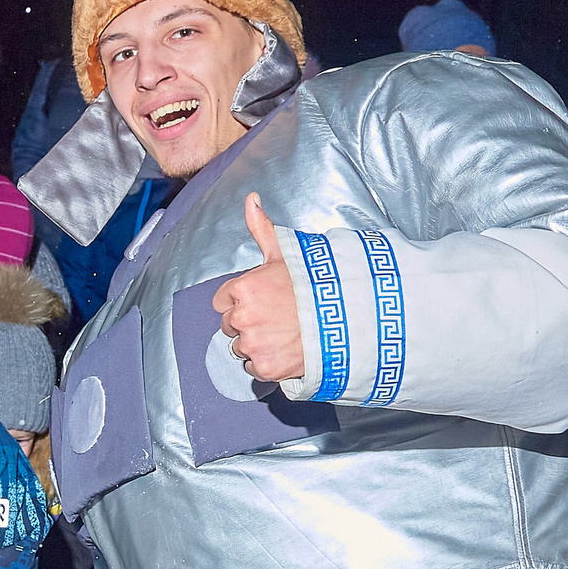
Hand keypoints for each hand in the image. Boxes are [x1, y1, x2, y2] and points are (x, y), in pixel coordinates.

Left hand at [209, 193, 305, 383]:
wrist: (345, 319)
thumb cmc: (315, 286)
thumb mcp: (286, 253)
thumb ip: (261, 228)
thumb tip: (251, 200)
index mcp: (242, 289)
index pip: (221, 301)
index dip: (240, 301)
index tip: (262, 301)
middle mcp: (243, 318)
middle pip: (229, 326)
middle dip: (247, 322)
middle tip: (276, 317)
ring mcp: (253, 344)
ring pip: (241, 348)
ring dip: (257, 344)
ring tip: (284, 332)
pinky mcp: (264, 367)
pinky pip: (252, 368)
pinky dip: (267, 363)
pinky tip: (287, 348)